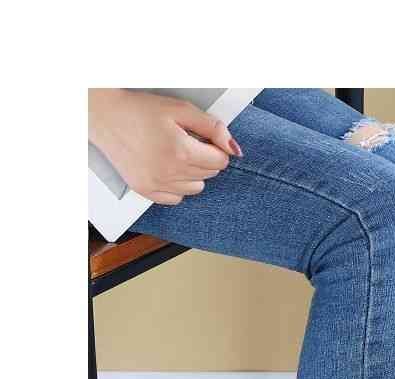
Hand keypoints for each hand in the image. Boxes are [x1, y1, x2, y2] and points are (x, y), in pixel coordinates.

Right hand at [88, 89, 242, 204]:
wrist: (104, 115)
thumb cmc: (140, 110)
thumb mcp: (180, 109)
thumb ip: (212, 128)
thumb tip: (235, 149)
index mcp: (182, 152)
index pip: (221, 161)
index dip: (215, 147)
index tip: (202, 138)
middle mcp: (170, 173)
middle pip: (210, 174)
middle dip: (204, 158)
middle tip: (184, 141)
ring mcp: (157, 185)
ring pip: (196, 188)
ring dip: (192, 173)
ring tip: (174, 154)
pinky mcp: (146, 191)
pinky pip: (176, 198)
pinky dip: (177, 186)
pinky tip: (165, 167)